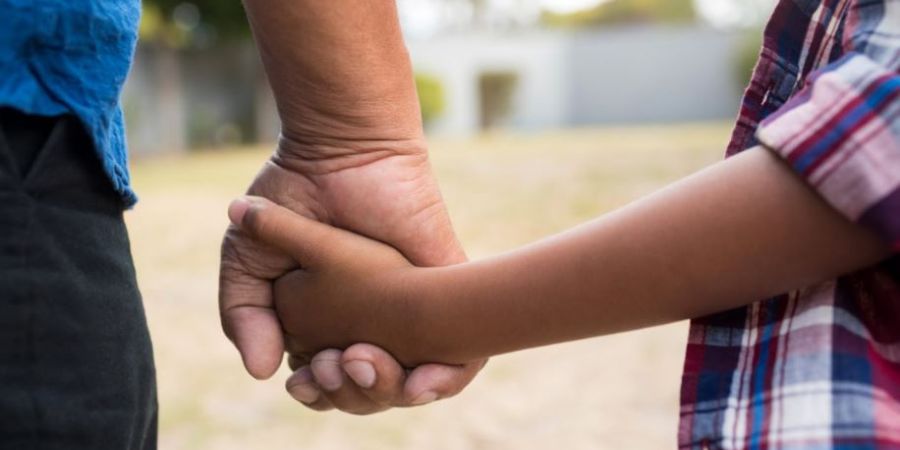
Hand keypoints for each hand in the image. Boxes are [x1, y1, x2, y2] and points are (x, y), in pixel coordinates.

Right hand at [219, 144, 485, 413]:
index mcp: (326, 323)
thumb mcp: (248, 260)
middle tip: (332, 369)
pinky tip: (418, 385)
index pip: (328, 384)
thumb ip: (244, 315)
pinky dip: (445, 382)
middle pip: (369, 392)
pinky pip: (463, 357)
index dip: (317, 393)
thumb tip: (260, 373)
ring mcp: (410, 310)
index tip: (303, 382)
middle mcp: (371, 323)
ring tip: (359, 364)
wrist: (340, 150)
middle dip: (351, 395)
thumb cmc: (292, 197)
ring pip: (411, 383)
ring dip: (387, 391)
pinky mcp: (446, 289)